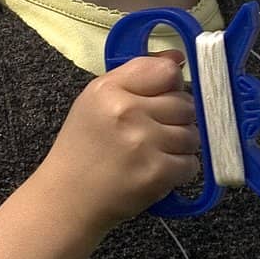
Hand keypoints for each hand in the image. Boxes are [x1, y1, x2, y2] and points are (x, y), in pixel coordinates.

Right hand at [39, 49, 200, 232]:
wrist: (67, 199)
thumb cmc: (82, 147)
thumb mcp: (96, 100)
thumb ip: (137, 74)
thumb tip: (178, 59)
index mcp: (110, 89)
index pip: (167, 72)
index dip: (170, 86)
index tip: (160, 99)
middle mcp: (127, 112)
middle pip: (185, 104)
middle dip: (176, 119)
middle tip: (154, 132)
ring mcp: (144, 143)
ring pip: (192, 134)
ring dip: (180, 146)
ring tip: (155, 152)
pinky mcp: (156, 173)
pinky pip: (191, 164)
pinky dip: (179, 170)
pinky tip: (157, 170)